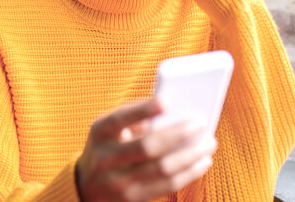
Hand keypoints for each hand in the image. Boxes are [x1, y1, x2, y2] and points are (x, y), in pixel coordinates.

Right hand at [75, 99, 215, 201]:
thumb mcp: (112, 130)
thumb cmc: (110, 146)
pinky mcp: (132, 199)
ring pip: (162, 169)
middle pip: (147, 147)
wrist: (87, 185)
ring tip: (208, 143)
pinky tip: (202, 162)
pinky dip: (189, 173)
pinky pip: (167, 186)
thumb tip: (177, 115)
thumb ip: (136, 120)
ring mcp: (118, 182)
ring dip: (190, 155)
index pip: (120, 119)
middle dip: (178, 134)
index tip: (167, 102)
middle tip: (201, 123)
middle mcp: (105, 158)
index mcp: (100, 132)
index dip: (142, 110)